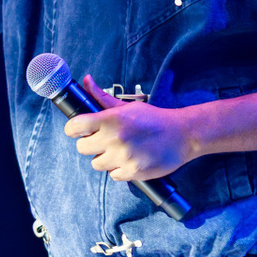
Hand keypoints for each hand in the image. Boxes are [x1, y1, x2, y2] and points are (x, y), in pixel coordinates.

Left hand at [64, 75, 197, 181]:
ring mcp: (123, 157)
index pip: (74, 126)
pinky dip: (119, 170)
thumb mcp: (128, 106)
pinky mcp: (132, 172)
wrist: (182, 135)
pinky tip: (129, 160)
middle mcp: (114, 138)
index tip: (80, 130)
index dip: (74, 129)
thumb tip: (87, 80)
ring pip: (96, 164)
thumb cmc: (153, 119)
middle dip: (90, 144)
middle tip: (104, 141)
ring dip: (105, 159)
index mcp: (111, 119)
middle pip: (82, 148)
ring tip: (119, 151)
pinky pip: (113, 175)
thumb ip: (103, 97)